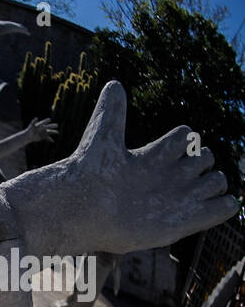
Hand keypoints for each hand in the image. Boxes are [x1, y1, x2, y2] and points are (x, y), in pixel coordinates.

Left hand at [7, 82, 238, 255]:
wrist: (81, 213)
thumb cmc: (88, 178)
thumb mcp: (102, 138)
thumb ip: (111, 112)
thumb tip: (114, 83)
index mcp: (153, 157)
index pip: (186, 136)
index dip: (182, 139)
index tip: (165, 149)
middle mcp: (167, 178)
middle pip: (206, 159)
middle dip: (202, 160)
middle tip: (176, 174)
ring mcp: (177, 200)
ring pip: (216, 182)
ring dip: (213, 183)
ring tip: (187, 192)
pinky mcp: (183, 223)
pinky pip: (222, 209)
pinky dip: (226, 205)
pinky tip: (213, 203)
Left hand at [28, 118, 57, 143]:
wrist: (29, 136)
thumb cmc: (30, 130)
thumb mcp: (31, 126)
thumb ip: (33, 122)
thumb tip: (36, 117)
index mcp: (40, 125)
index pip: (44, 122)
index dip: (46, 121)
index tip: (49, 119)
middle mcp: (43, 128)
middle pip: (48, 127)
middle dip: (53, 126)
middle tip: (57, 125)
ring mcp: (44, 132)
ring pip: (49, 132)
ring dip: (53, 132)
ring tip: (57, 132)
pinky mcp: (43, 137)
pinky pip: (47, 138)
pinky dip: (50, 139)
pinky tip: (53, 141)